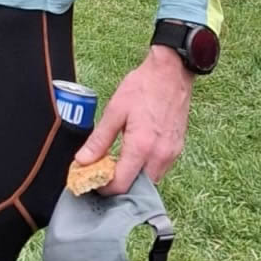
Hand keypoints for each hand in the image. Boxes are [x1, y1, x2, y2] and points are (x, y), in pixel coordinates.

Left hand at [77, 45, 192, 192]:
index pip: (121, 185)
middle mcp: (160, 156)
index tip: (92, 181)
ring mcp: (171, 154)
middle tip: (102, 174)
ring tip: (115, 165)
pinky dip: (145, 170)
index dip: (103, 188)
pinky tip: (132, 156)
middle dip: (118, 186)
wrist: (171, 72)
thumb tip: (82, 161)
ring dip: (132, 179)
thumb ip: (99, 140)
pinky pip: (159, 170)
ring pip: (150, 181)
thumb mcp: (114, 111)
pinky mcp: (177, 149)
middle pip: (137, 188)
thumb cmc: (143, 86)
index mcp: (141, 147)